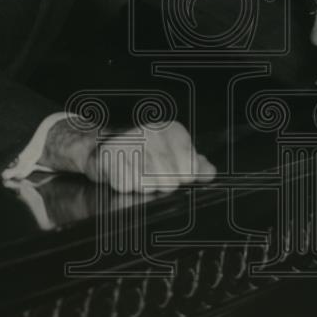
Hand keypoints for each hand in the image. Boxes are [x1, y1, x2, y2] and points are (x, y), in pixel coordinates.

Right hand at [44, 117, 215, 193]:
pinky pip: (126, 185)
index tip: (176, 175)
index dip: (183, 178)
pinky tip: (125, 174)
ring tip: (139, 175)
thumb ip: (196, 164)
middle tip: (153, 176)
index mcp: (173, 130)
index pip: (190, 169)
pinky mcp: (110, 155)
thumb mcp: (175, 154)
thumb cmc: (145, 153)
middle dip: (162, 185)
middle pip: (170, 181)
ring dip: (144, 186)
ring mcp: (131, 141)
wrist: (106, 146)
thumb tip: (210, 173)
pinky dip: (125, 185)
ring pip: (149, 184)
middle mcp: (152, 131)